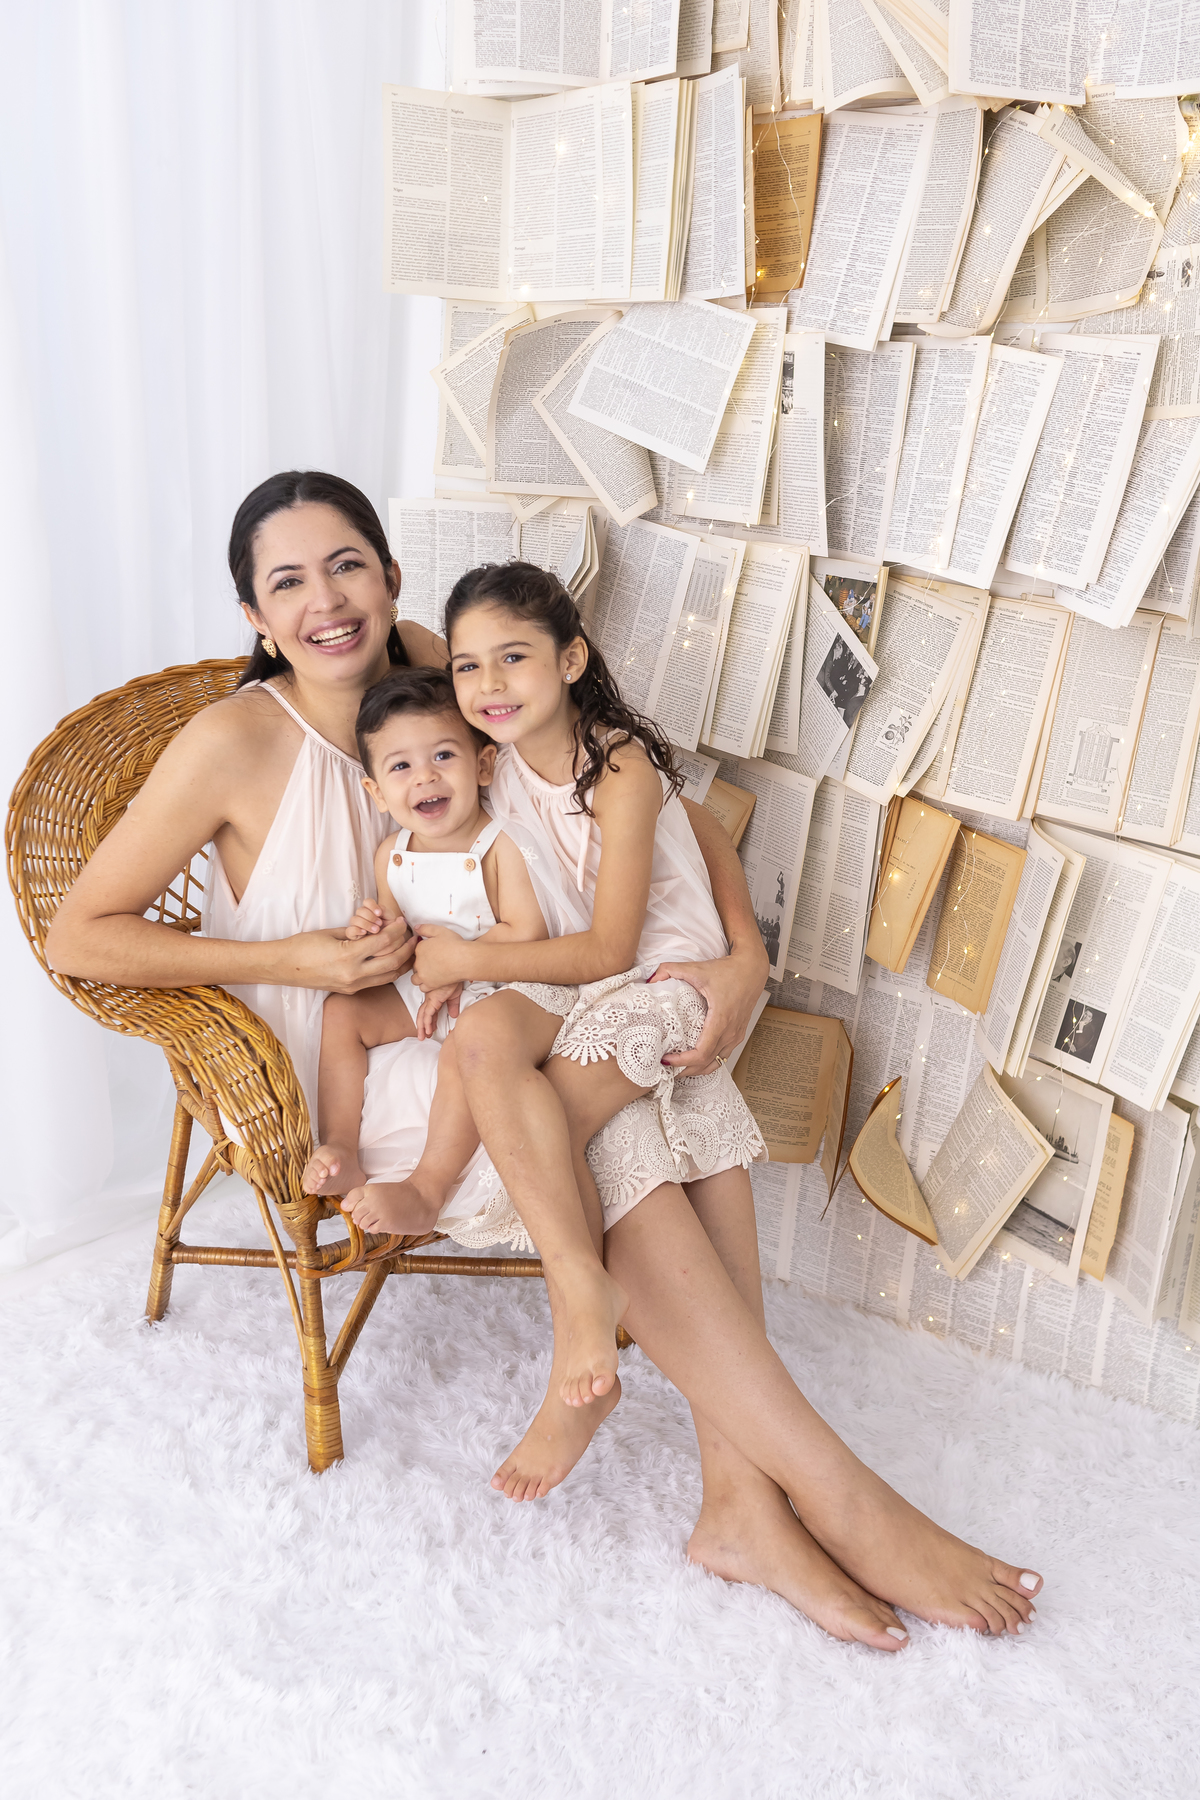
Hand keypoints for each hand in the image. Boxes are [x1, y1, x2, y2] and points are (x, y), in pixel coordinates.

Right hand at [275, 917, 415, 994]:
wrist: (284, 968)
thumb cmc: (303, 946)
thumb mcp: (331, 933)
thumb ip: (356, 934)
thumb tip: (376, 931)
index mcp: (347, 957)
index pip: (382, 942)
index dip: (396, 931)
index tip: (403, 922)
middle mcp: (353, 975)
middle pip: (392, 962)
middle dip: (407, 949)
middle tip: (415, 937)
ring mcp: (352, 986)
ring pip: (388, 976)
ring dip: (403, 963)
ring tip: (410, 950)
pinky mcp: (350, 991)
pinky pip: (377, 981)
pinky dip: (389, 971)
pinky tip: (394, 961)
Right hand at [344, 899, 397, 941]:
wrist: (388, 947)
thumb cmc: (390, 932)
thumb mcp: (391, 921)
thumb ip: (386, 912)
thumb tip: (382, 910)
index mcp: (372, 911)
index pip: (367, 902)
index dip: (372, 905)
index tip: (379, 913)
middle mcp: (363, 917)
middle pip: (360, 910)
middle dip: (370, 916)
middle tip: (379, 923)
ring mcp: (357, 927)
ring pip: (354, 919)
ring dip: (366, 923)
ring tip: (376, 930)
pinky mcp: (353, 937)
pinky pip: (349, 931)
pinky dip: (357, 930)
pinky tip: (364, 933)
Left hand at [412, 923, 472, 991]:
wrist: (464, 959)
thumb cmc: (455, 944)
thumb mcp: (440, 931)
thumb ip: (426, 928)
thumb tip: (415, 928)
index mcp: (419, 948)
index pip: (416, 952)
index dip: (425, 953)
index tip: (433, 954)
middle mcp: (418, 962)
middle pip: (415, 965)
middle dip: (422, 965)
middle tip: (435, 963)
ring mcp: (423, 974)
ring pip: (416, 978)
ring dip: (422, 976)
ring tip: (433, 973)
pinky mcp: (429, 984)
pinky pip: (422, 987)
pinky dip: (427, 985)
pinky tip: (435, 980)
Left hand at [416, 983, 462, 1038]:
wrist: (453, 973)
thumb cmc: (453, 980)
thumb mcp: (454, 996)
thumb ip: (453, 1006)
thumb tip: (453, 1016)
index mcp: (434, 998)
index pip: (429, 1012)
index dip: (429, 1022)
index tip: (431, 1030)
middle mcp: (429, 999)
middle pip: (422, 1015)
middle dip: (422, 1027)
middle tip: (423, 1037)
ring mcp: (430, 1000)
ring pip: (422, 1016)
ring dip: (422, 1027)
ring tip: (423, 1037)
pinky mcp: (432, 1000)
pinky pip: (428, 1014)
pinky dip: (427, 1023)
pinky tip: (428, 1030)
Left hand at [649, 949, 766, 1074]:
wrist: (753, 969)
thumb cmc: (731, 971)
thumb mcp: (697, 968)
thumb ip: (671, 970)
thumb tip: (651, 978)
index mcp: (721, 1020)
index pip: (701, 1053)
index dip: (682, 1061)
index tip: (667, 1059)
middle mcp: (730, 1032)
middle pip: (706, 1063)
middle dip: (685, 1069)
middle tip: (666, 1068)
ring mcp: (735, 1035)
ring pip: (715, 1063)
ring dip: (696, 1069)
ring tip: (677, 1068)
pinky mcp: (737, 1034)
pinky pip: (722, 1056)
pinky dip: (707, 1062)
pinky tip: (694, 1060)